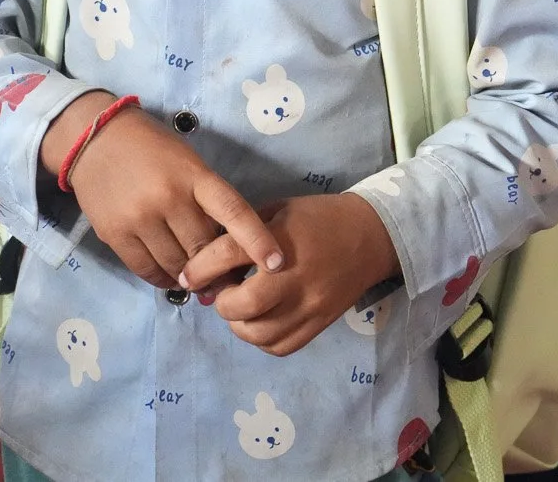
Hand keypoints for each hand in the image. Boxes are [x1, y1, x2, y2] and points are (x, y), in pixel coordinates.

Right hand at [47, 95, 282, 289]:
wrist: (96, 139)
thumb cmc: (152, 149)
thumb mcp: (188, 163)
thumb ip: (207, 200)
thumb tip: (225, 248)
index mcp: (195, 175)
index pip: (234, 211)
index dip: (258, 240)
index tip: (277, 263)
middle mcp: (169, 197)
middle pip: (204, 249)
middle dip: (217, 268)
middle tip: (224, 279)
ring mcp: (140, 218)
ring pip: (176, 265)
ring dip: (190, 277)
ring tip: (194, 278)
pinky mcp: (115, 234)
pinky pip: (147, 270)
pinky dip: (163, 279)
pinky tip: (169, 277)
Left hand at [195, 195, 399, 356]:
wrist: (370, 236)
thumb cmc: (318, 217)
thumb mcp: (278, 211)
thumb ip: (245, 233)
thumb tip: (210, 260)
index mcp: (280, 242)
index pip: (227, 256)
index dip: (200, 268)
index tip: (188, 276)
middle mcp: (294, 278)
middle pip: (243, 305)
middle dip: (222, 302)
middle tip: (222, 293)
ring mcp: (309, 306)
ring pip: (259, 334)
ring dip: (240, 324)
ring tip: (241, 309)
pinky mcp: (319, 325)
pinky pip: (280, 347)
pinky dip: (262, 339)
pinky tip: (261, 321)